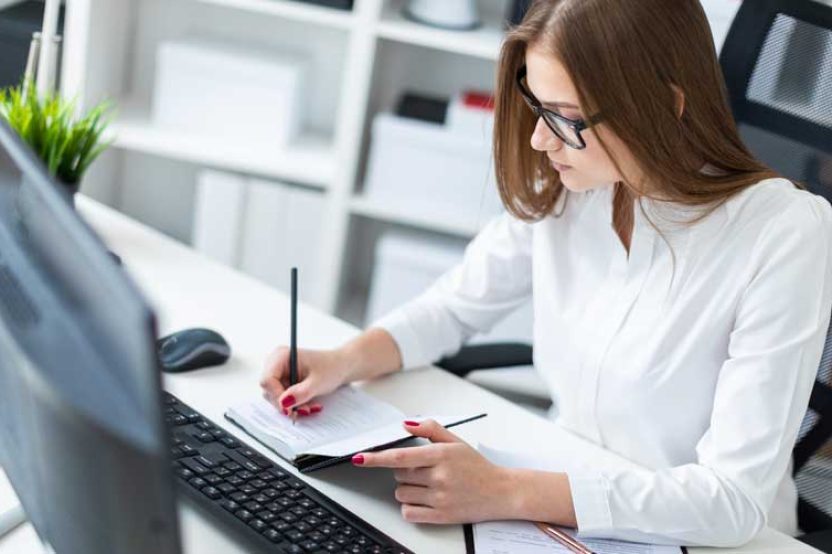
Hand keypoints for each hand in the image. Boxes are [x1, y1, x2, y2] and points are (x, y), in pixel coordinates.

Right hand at [260, 346, 351, 417]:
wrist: (341, 366)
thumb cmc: (332, 367)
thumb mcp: (318, 382)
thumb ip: (301, 393)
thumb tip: (283, 403)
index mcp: (281, 356)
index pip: (267, 380)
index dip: (277, 396)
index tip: (290, 408)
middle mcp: (276, 363)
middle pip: (269, 391)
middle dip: (286, 404)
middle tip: (305, 410)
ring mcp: (279, 374)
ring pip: (276, 398)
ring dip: (292, 407)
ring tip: (310, 407)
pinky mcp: (284, 382)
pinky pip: (283, 399)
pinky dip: (295, 405)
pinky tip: (308, 404)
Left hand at [351, 420, 514, 523]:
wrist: (501, 492)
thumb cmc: (477, 467)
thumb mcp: (456, 442)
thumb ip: (430, 429)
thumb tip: (406, 425)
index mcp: (441, 455)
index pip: (400, 457)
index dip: (376, 458)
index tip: (359, 458)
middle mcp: (440, 477)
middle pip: (399, 475)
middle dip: (405, 471)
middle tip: (424, 470)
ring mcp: (440, 498)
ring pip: (401, 493)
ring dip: (407, 489)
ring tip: (428, 485)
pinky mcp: (441, 516)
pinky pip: (409, 513)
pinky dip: (411, 507)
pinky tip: (425, 500)